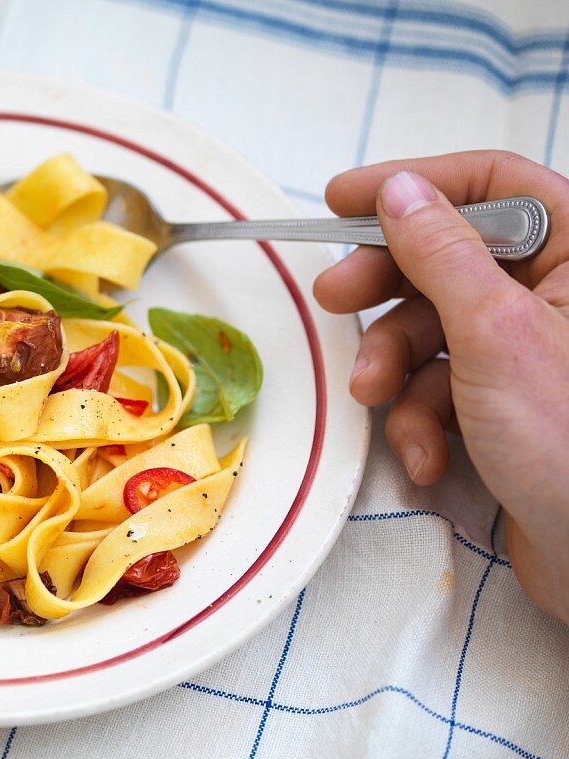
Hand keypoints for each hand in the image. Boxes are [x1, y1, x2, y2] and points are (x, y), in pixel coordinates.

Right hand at [314, 151, 568, 621]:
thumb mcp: (493, 333)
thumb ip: (441, 253)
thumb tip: (400, 191)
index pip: (493, 182)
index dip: (415, 184)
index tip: (344, 199)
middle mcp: (559, 294)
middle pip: (450, 255)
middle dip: (387, 288)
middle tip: (333, 298)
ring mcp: (532, 351)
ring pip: (435, 327)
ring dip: (396, 368)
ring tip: (376, 400)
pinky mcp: (507, 404)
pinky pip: (442, 384)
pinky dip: (421, 418)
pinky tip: (426, 454)